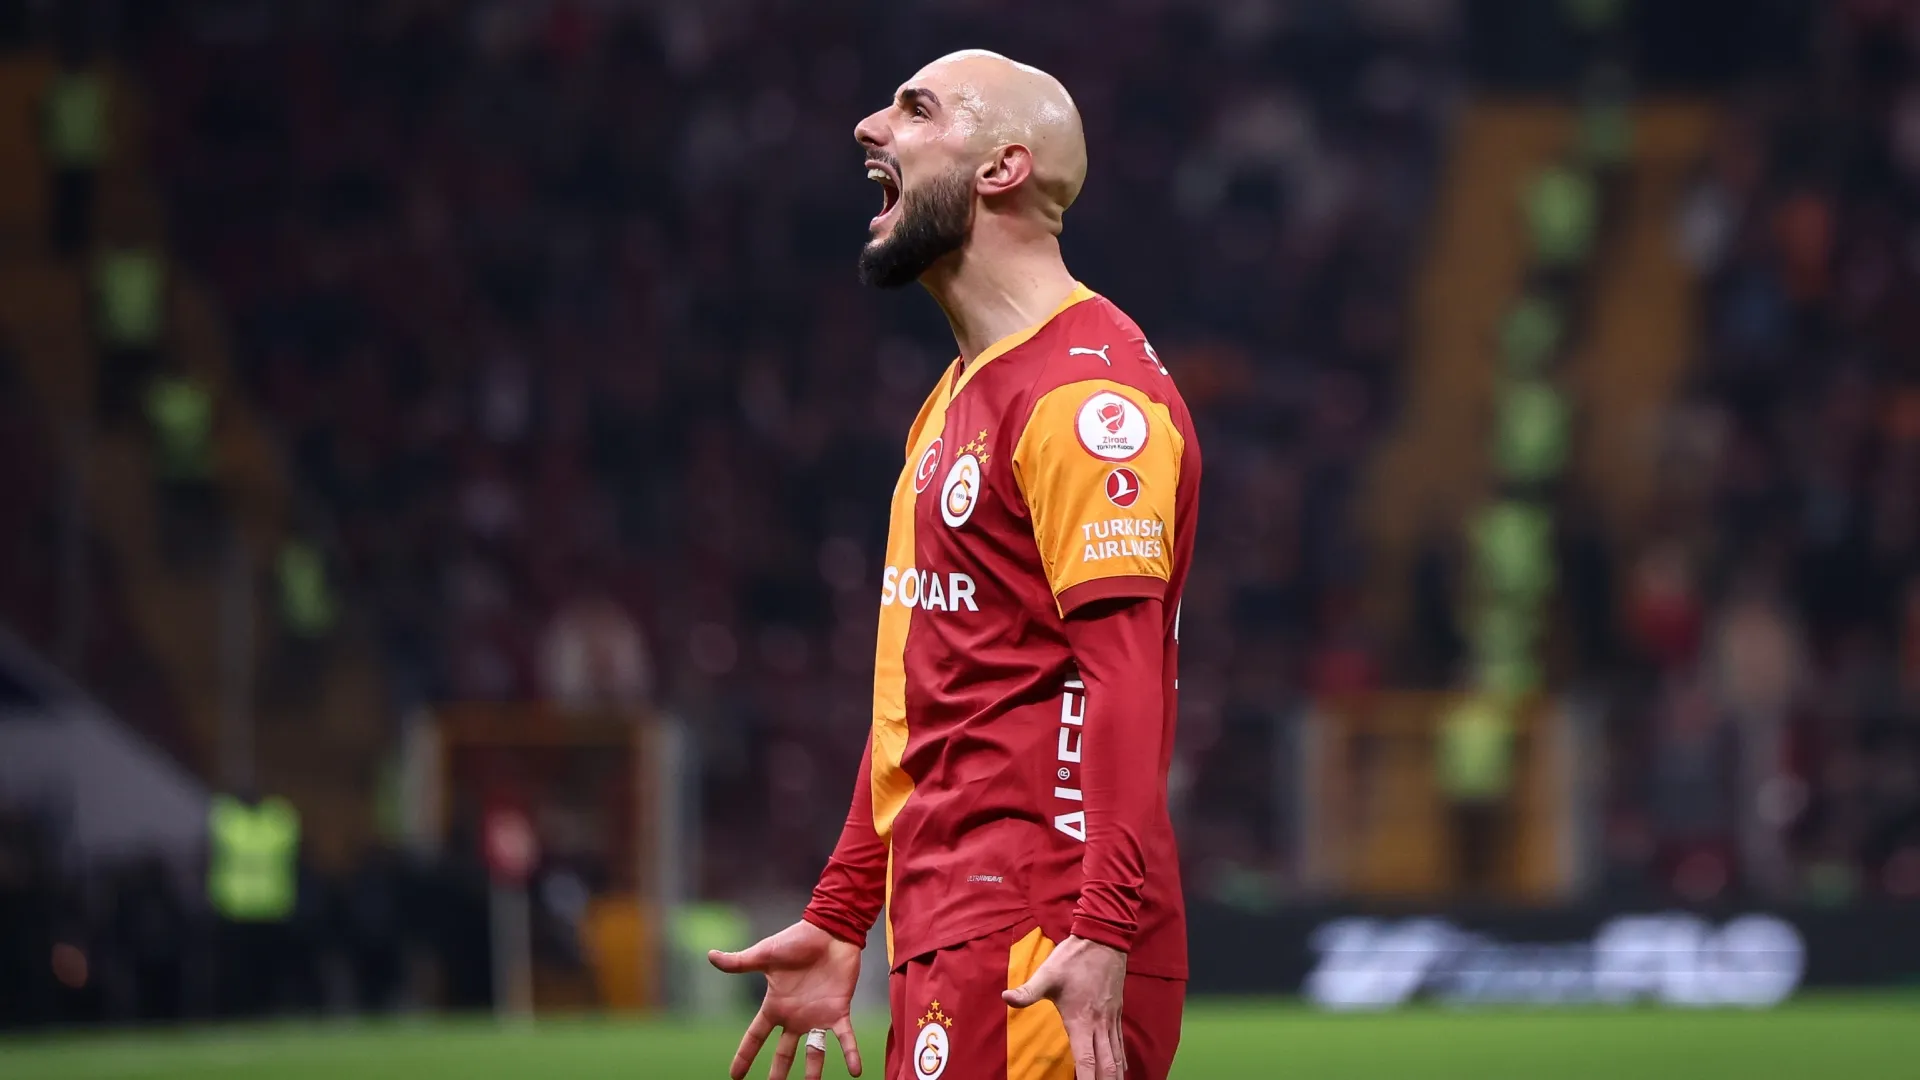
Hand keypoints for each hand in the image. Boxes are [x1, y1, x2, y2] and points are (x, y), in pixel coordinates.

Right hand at [710, 920, 863, 1079]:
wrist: (829, 931)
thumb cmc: (797, 940)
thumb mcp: (765, 954)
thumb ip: (739, 962)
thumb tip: (710, 955)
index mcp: (776, 1006)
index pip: (755, 1037)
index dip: (745, 1056)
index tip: (735, 1077)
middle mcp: (795, 1017)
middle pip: (784, 1052)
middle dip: (778, 1073)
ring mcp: (817, 1017)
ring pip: (814, 1052)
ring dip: (814, 1071)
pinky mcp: (839, 1011)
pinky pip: (845, 1038)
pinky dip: (851, 1054)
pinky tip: (856, 1071)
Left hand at [1002, 936, 1127, 1079]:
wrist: (1104, 939)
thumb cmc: (1074, 958)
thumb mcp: (1047, 973)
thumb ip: (1028, 991)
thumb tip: (1005, 997)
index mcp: (1082, 1021)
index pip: (1086, 1061)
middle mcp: (1099, 1025)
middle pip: (1107, 1065)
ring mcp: (1110, 1019)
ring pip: (1117, 1056)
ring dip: (1115, 1076)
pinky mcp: (1116, 1012)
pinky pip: (1120, 1042)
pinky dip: (1121, 1060)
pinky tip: (1121, 1069)